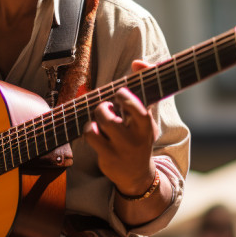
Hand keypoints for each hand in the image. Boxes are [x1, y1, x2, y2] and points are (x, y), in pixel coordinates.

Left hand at [84, 60, 157, 195]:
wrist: (137, 174)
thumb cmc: (139, 136)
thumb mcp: (146, 115)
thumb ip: (144, 86)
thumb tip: (138, 62)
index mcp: (146, 123)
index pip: (136, 105)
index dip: (123, 96)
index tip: (120, 94)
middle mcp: (135, 136)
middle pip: (106, 110)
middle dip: (103, 106)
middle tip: (108, 110)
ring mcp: (121, 148)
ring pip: (97, 121)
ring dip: (96, 117)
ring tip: (102, 122)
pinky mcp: (107, 157)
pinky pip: (90, 134)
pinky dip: (89, 129)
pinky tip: (96, 133)